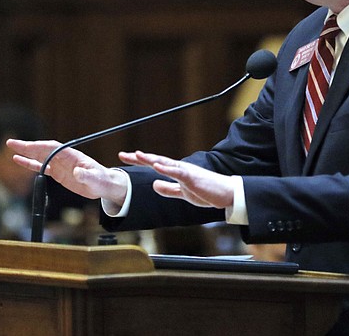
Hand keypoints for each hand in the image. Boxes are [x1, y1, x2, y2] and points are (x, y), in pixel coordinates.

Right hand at [7, 139, 128, 206]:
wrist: (103, 185)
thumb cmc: (101, 180)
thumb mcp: (95, 179)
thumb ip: (86, 176)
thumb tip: (77, 173)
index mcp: (72, 156)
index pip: (53, 148)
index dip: (39, 146)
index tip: (27, 146)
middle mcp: (64, 158)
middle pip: (43, 149)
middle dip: (27, 146)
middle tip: (11, 143)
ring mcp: (60, 165)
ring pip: (40, 156)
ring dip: (26, 152)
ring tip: (11, 148)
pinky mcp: (58, 173)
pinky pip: (41, 167)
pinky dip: (30, 164)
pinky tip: (19, 160)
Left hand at [118, 151, 234, 208]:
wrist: (226, 194)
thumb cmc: (207, 192)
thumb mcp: (183, 193)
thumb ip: (169, 189)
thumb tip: (154, 184)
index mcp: (176, 172)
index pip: (154, 165)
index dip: (139, 161)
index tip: (125, 158)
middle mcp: (179, 168)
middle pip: (155, 160)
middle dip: (138, 158)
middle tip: (122, 154)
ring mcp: (185, 171)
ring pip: (164, 163)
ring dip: (150, 159)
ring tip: (136, 155)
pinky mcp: (192, 177)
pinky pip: (177, 172)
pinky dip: (166, 168)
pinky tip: (156, 166)